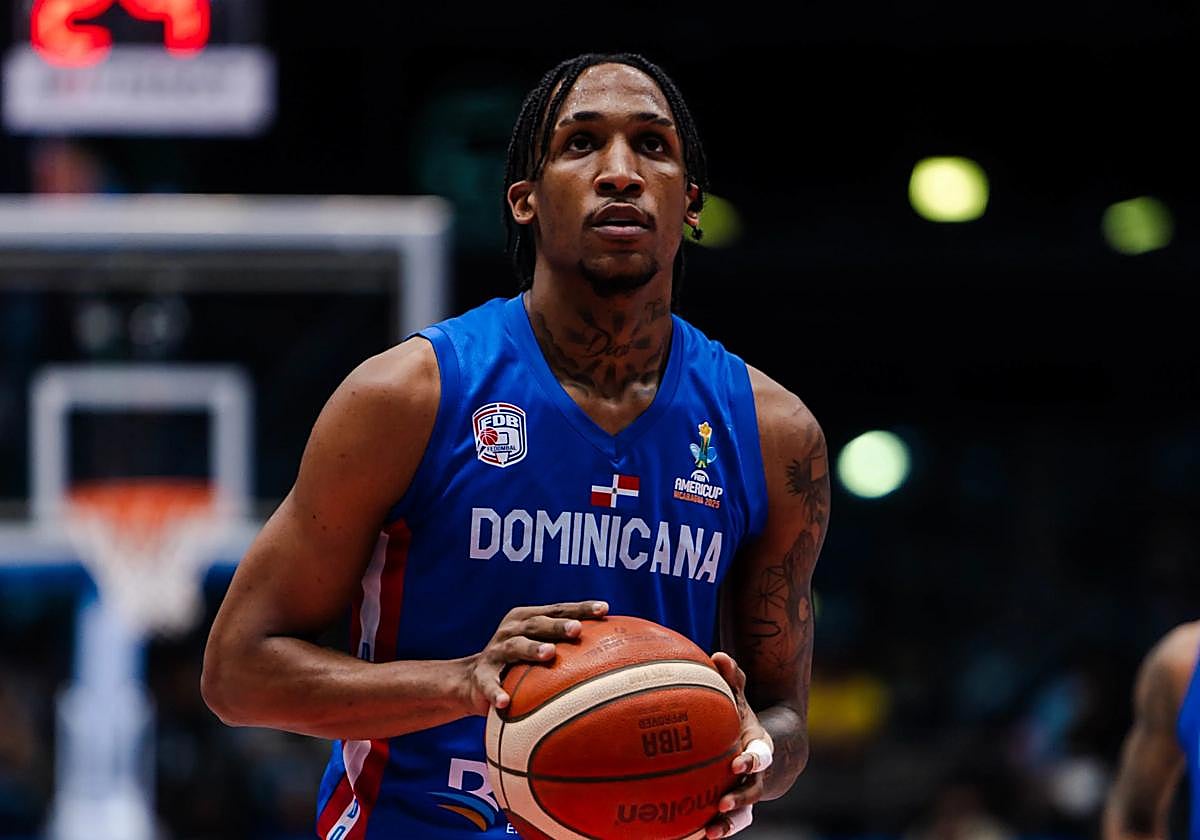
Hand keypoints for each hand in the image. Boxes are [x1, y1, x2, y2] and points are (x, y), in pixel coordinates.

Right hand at [461, 600, 608, 714]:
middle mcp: (512, 630)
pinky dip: (496, 691)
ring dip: (531, 649)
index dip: (581, 608)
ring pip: (514, 647)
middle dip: (557, 625)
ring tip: (549, 654)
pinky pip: (489, 685)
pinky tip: (504, 702)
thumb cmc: (519, 663)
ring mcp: (495, 652)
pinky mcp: (481, 677)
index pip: (559, 610)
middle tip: (577, 630)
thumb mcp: (539, 649)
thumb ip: (568, 648)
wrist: (472, 680)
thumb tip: (617, 657)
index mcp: (528, 619)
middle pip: (537, 624)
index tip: (604, 609)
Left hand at [706, 651, 773, 838]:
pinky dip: (712, 830)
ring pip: (744, 814)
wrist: (757, 747)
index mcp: (759, 747)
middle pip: (754, 791)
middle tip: (723, 804)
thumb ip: (732, 678)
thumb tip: (719, 656)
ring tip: (709, 833)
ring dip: (729, 825)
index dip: (751, 760)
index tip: (737, 763)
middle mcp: (757, 774)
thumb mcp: (739, 697)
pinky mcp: (734, 807)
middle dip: (741, 799)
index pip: (761, 755)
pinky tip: (688, 836)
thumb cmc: (741, 718)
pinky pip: (726, 822)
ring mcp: (747, 793)